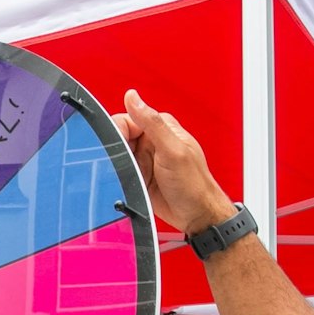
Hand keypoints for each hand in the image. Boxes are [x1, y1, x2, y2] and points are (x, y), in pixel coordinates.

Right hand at [111, 90, 238, 233]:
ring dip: (117, 166)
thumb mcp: (172, 150)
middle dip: (116, 151)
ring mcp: (145, 160)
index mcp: (162, 129)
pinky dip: (119, 178)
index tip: (115, 145)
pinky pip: (121, 173)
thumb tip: (133, 97)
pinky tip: (126, 184)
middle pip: (120, 137)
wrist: (198, 217)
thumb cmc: (194, 186)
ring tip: (130, 177)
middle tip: (125, 165)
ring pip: (118, 156)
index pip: (128, 119)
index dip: (117, 130)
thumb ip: (152, 122)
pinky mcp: (140, 177)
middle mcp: (152, 142)